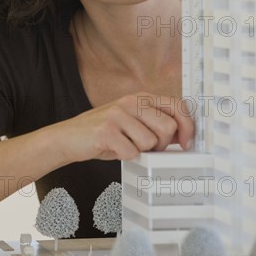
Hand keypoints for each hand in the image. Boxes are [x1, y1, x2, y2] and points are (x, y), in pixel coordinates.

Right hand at [49, 92, 194, 163]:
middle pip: (168, 127)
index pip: (177, 106)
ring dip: (140, 151)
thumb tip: (183, 136)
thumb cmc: (104, 133)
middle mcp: (131, 101)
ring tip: (125, 146)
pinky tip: (113, 150)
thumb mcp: (132, 121)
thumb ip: (154, 123)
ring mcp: (118, 114)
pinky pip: (131, 152)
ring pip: (150, 142)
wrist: (68, 137)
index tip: (186, 143)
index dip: (187, 126)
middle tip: (147, 148)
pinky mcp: (106, 130)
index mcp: (141, 97)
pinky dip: (124, 157)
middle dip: (162, 144)